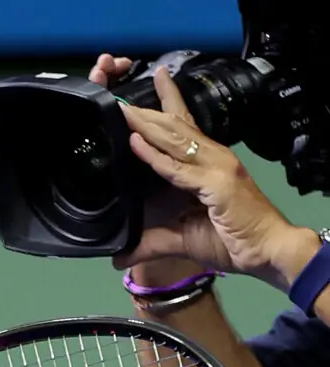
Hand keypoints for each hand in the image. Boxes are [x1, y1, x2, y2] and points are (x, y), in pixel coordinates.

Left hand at [106, 65, 319, 287]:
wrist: (267, 252)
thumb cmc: (232, 242)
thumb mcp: (182, 240)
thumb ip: (150, 244)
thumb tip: (118, 258)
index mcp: (208, 165)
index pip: (185, 129)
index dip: (168, 107)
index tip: (149, 89)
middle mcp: (214, 158)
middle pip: (177, 127)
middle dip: (149, 112)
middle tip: (123, 99)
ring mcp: (217, 168)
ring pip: (175, 140)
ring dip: (147, 125)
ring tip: (124, 111)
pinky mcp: (216, 184)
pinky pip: (177, 169)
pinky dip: (155, 155)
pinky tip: (136, 142)